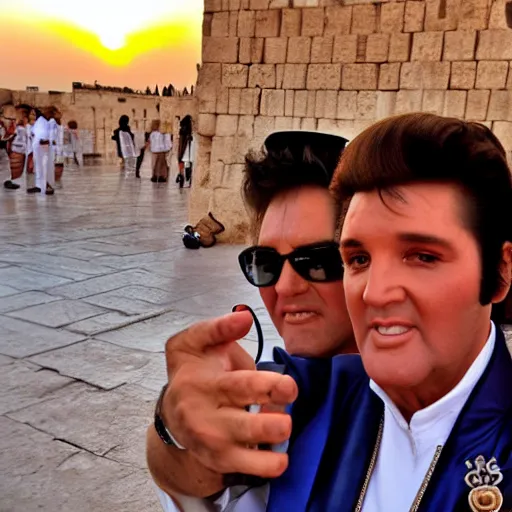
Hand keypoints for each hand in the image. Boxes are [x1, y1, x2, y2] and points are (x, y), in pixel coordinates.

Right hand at [163, 312, 297, 478]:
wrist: (171, 414)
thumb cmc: (191, 371)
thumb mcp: (195, 341)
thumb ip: (219, 327)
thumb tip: (245, 317)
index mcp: (204, 385)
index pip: (240, 387)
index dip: (269, 387)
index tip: (290, 387)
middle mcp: (206, 419)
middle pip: (247, 427)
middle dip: (275, 425)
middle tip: (287, 417)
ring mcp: (213, 445)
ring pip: (249, 458)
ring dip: (274, 449)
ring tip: (282, 430)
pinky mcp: (220, 462)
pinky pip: (251, 471)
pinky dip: (270, 464)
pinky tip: (277, 452)